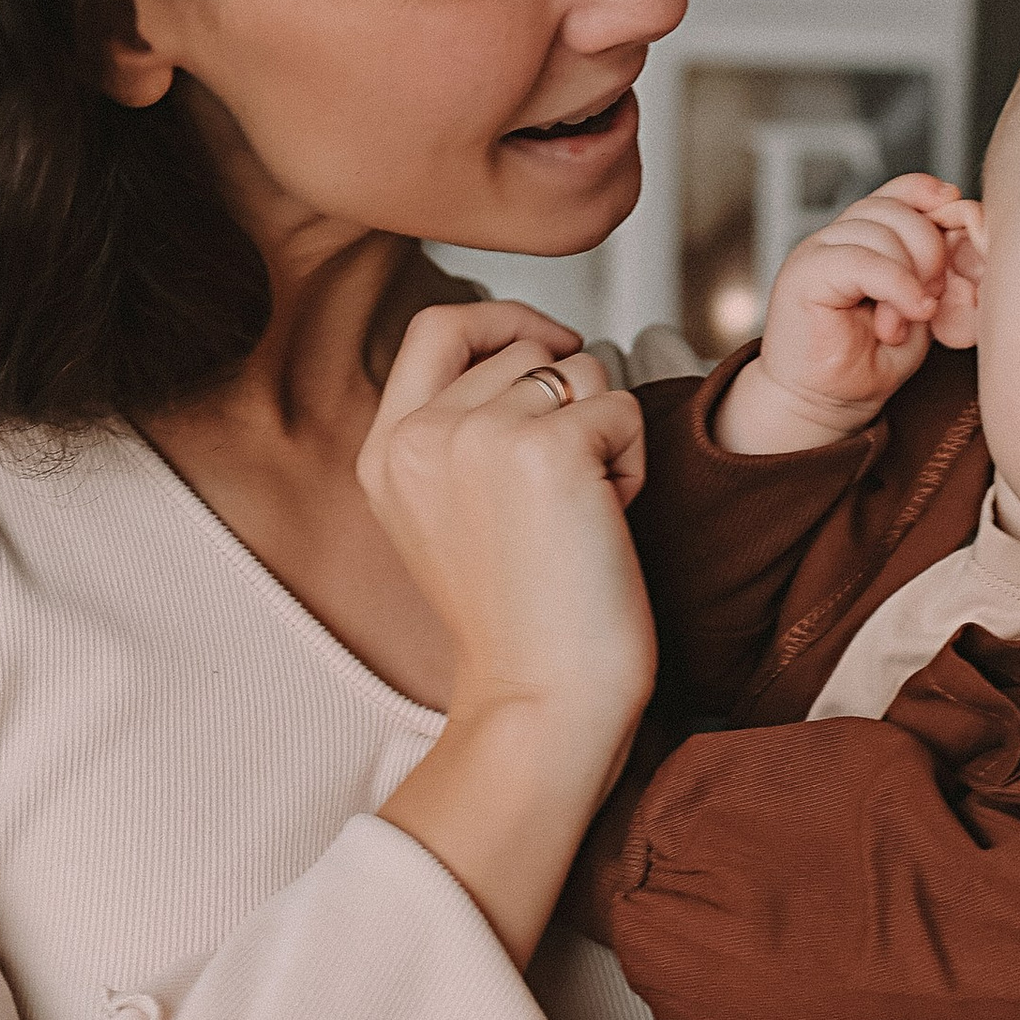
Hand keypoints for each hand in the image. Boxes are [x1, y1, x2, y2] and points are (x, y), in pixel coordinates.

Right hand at [359, 302, 655, 959]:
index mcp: (386, 449)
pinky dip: (634, 462)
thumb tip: (537, 349)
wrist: (543, 701)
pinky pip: (622, 408)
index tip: (555, 344)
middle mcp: (420, 433)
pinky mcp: (549, 448)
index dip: (506, 319)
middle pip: (528, 349)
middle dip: (572, 404)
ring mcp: (479, 434)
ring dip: (606, 434)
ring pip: (582, 370)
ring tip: (582, 515)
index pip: (439, 325)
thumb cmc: (522, 623)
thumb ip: (460, 431)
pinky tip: (608, 522)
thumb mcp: (450, 515)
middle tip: (567, 498)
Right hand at [718, 174, 984, 453]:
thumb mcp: (917, 309)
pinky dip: (895, 285)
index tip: (956, 207)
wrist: (823, 404)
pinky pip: (862, 260)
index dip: (927, 193)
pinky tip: (906, 315)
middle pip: (895, 209)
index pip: (896, 192)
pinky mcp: (804, 273)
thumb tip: (959, 236)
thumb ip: (931, 272)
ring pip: (880, 231)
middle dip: (929, 249)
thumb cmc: (870, 362)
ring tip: (910, 317)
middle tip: (932, 297)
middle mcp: (837, 238)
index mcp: (862, 239)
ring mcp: (817, 251)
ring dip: (910, 275)